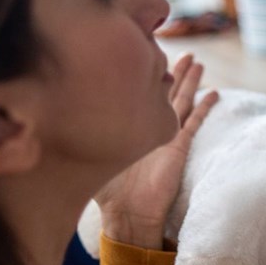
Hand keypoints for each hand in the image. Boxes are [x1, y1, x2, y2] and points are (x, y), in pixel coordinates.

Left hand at [94, 54, 217, 248]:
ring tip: (197, 62)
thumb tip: (52, 115)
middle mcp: (149, 126)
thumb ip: (77, 132)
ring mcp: (166, 135)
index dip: (143, 72)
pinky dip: (204, 107)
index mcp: (130, 124)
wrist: (127, 214)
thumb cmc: (105, 189)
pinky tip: (213, 93)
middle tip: (184, 52)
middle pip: (165, 90)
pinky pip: (194, 121)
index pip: (139, 91)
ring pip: (182, 100)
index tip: (146, 50)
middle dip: (174, 70)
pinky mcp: (178, 146)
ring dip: (190, 81)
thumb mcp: (87, 153)